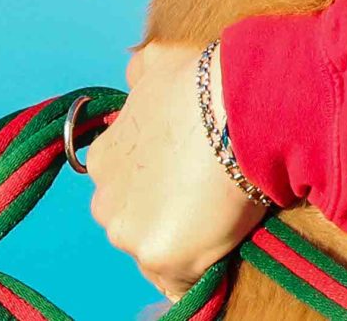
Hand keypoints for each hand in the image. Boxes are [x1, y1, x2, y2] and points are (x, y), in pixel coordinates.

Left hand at [84, 42, 265, 299]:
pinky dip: (201, 271)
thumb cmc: (207, 80)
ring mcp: (130, 232)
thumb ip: (141, 76)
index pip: (127, 183)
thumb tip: (136, 71)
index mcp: (105, 156)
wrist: (240, 103)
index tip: (193, 168)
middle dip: (165, 210)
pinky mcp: (163, 258)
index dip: (162, 177)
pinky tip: (224, 249)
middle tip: (210, 191)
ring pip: (156, 249)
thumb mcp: (159, 63)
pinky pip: (181, 284)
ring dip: (183, 238)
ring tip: (224, 215)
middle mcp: (105, 199)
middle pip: (135, 220)